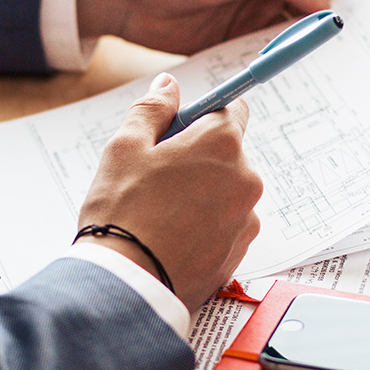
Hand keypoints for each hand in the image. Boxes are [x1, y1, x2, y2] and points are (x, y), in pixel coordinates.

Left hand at [75, 0, 356, 54]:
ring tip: (333, 67)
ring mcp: (260, 13)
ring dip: (313, 46)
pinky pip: (274, 53)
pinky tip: (297, 76)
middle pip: (322, 3)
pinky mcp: (242, 40)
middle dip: (339, 21)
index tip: (369, 7)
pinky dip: (286, 63)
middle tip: (357, 46)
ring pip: (300, 32)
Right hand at [76, 73, 262, 312]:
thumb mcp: (125, 147)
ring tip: (160, 215)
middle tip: (156, 178)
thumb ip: (152, 109)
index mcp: (222, 143)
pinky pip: (226, 226)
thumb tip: (168, 85)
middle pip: (227, 154)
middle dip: (197, 158)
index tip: (180, 128)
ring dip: (202, 195)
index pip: (232, 108)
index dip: (203, 115)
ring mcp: (247, 219)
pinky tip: (172, 238)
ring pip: (226, 192)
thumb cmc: (122, 212)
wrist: (129, 285)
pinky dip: (205, 227)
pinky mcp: (240, 252)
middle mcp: (246, 178)